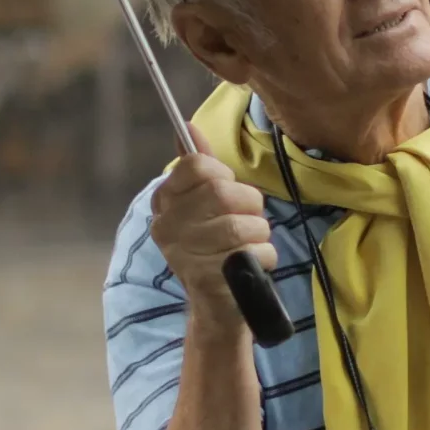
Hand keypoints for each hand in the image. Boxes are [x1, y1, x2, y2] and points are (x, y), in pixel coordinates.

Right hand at [150, 127, 277, 328]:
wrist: (216, 305)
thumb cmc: (214, 245)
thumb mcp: (204, 202)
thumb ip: (199, 165)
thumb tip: (188, 125)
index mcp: (164, 201)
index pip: (197, 165)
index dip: (223, 176)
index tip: (224, 193)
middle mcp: (166, 226)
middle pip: (224, 193)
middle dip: (249, 206)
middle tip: (245, 221)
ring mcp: (184, 254)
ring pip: (244, 224)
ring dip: (259, 234)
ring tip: (248, 246)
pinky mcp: (207, 280)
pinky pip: (256, 252)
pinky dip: (265, 258)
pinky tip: (250, 266)